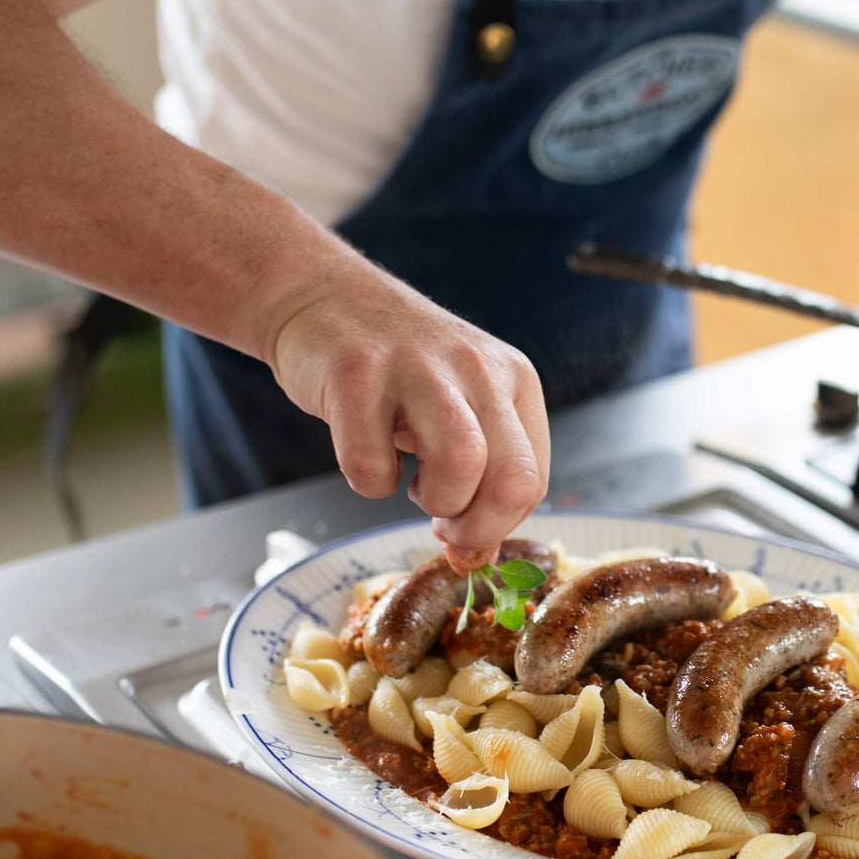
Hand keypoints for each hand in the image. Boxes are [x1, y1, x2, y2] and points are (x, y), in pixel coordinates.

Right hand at [265, 265, 549, 569]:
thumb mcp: (458, 411)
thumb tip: (477, 561)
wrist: (324, 297)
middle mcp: (477, 369)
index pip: (533, 479)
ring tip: (414, 486)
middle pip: (513, 479)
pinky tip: (366, 451)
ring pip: (462, 464)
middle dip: (477, 528)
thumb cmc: (396, 368)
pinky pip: (370, 465)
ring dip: (436, 502)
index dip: (498, 524)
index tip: (465, 529)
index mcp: (514, 380)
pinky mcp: (355, 374)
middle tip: (444, 523)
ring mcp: (417, 367)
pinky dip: (367, 481)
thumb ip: (479, 480)